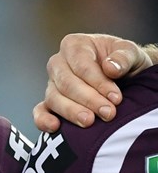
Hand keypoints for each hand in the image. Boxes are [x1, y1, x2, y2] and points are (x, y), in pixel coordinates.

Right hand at [34, 33, 153, 130]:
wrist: (126, 77)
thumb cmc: (125, 63)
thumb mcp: (131, 53)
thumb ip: (124, 57)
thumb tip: (110, 68)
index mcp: (74, 45)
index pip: (81, 65)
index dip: (98, 82)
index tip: (116, 98)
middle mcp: (58, 63)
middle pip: (66, 82)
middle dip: (88, 99)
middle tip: (108, 113)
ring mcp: (52, 84)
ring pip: (54, 98)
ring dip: (71, 111)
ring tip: (89, 122)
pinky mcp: (51, 103)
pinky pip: (40, 111)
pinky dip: (43, 119)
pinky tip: (55, 127)